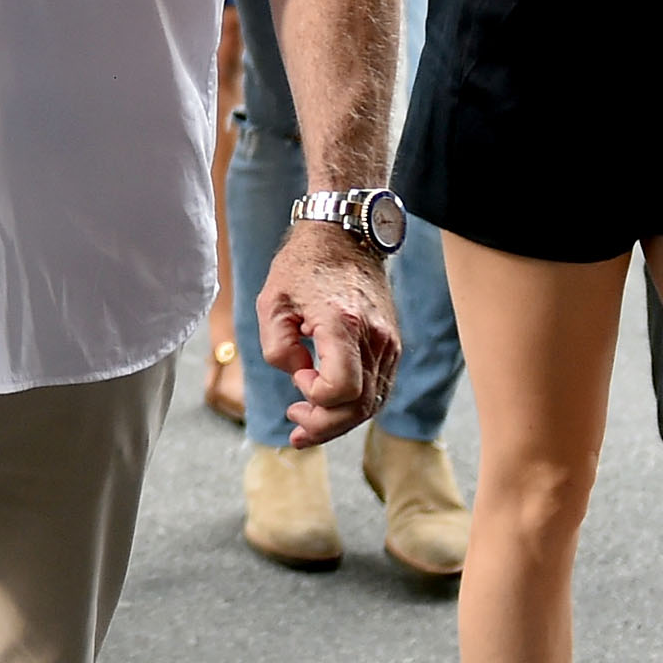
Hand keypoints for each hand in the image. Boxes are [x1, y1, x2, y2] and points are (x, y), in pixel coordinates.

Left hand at [254, 222, 400, 445]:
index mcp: (343, 323)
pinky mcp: (391, 346)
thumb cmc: (302, 267)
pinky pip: (378, 389)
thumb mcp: (271, 303)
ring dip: (338, 423)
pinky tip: (329, 410)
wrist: (345, 237)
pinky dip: (354, 407)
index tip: (297, 374)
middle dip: (324, 425)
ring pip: (372, 404)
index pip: (340, 388)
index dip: (314, 395)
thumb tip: (301, 379)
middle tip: (294, 425)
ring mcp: (388, 344)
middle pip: (358, 405)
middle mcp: (374, 337)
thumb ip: (278, 349)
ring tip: (304, 425)